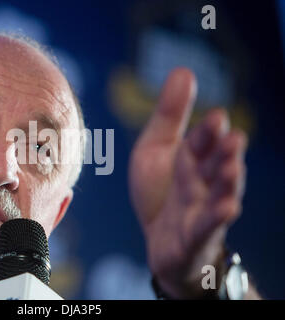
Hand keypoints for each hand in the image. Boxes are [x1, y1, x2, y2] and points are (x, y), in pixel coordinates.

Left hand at [128, 68, 246, 297]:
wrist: (160, 240)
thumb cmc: (160, 192)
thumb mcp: (154, 149)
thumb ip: (169, 115)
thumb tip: (183, 69)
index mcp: (192, 160)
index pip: (200, 142)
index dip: (207, 132)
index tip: (216, 116)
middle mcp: (202, 183)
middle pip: (214, 166)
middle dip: (223, 152)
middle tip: (233, 138)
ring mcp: (201, 210)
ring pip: (218, 194)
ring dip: (227, 182)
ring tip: (233, 167)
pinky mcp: (194, 237)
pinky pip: (206, 227)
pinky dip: (215, 218)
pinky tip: (227, 207)